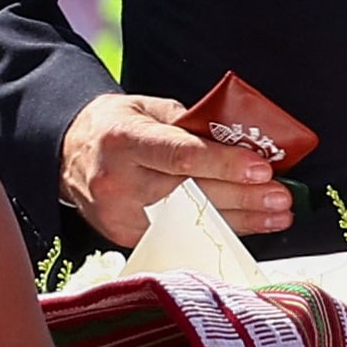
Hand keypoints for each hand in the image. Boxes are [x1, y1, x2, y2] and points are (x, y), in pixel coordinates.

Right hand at [59, 93, 292, 245]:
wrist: (67, 153)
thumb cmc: (116, 126)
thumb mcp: (148, 109)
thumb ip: (191, 125)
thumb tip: (241, 141)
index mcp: (122, 139)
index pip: (179, 155)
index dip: (223, 163)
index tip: (261, 168)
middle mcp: (117, 181)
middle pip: (190, 194)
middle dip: (242, 196)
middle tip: (280, 195)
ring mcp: (120, 215)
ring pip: (190, 222)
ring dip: (240, 220)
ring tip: (276, 214)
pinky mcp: (126, 238)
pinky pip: (181, 236)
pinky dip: (218, 232)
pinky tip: (248, 227)